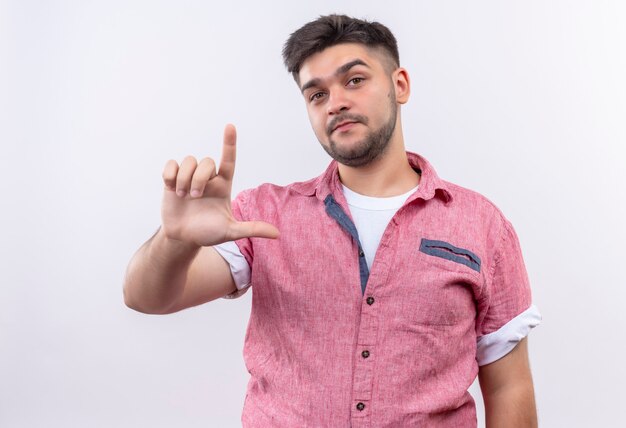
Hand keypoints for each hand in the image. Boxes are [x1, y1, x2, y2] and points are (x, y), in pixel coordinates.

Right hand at [160, 124, 278, 245]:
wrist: (183, 237)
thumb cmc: (208, 233)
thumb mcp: (230, 232)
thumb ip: (251, 229)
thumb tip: (277, 234)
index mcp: (223, 185)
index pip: (228, 160)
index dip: (229, 143)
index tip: (230, 126)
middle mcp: (208, 178)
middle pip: (206, 161)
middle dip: (199, 178)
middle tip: (195, 197)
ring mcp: (190, 177)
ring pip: (188, 161)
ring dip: (183, 179)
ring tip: (182, 196)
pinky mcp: (172, 179)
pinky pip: (171, 164)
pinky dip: (170, 175)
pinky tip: (170, 188)